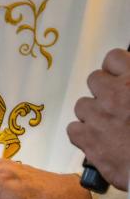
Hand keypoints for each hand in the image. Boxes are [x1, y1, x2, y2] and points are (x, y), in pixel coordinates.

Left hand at [67, 48, 129, 190]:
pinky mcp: (87, 139)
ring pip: (82, 105)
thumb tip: (129, 79)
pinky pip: (74, 129)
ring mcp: (98, 116)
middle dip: (103, 90)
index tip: (119, 77)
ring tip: (109, 124)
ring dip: (93, 113)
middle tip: (116, 104)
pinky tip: (98, 139)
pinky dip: (83, 134)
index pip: (113, 59)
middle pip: (94, 80)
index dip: (115, 68)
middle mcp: (114, 95)